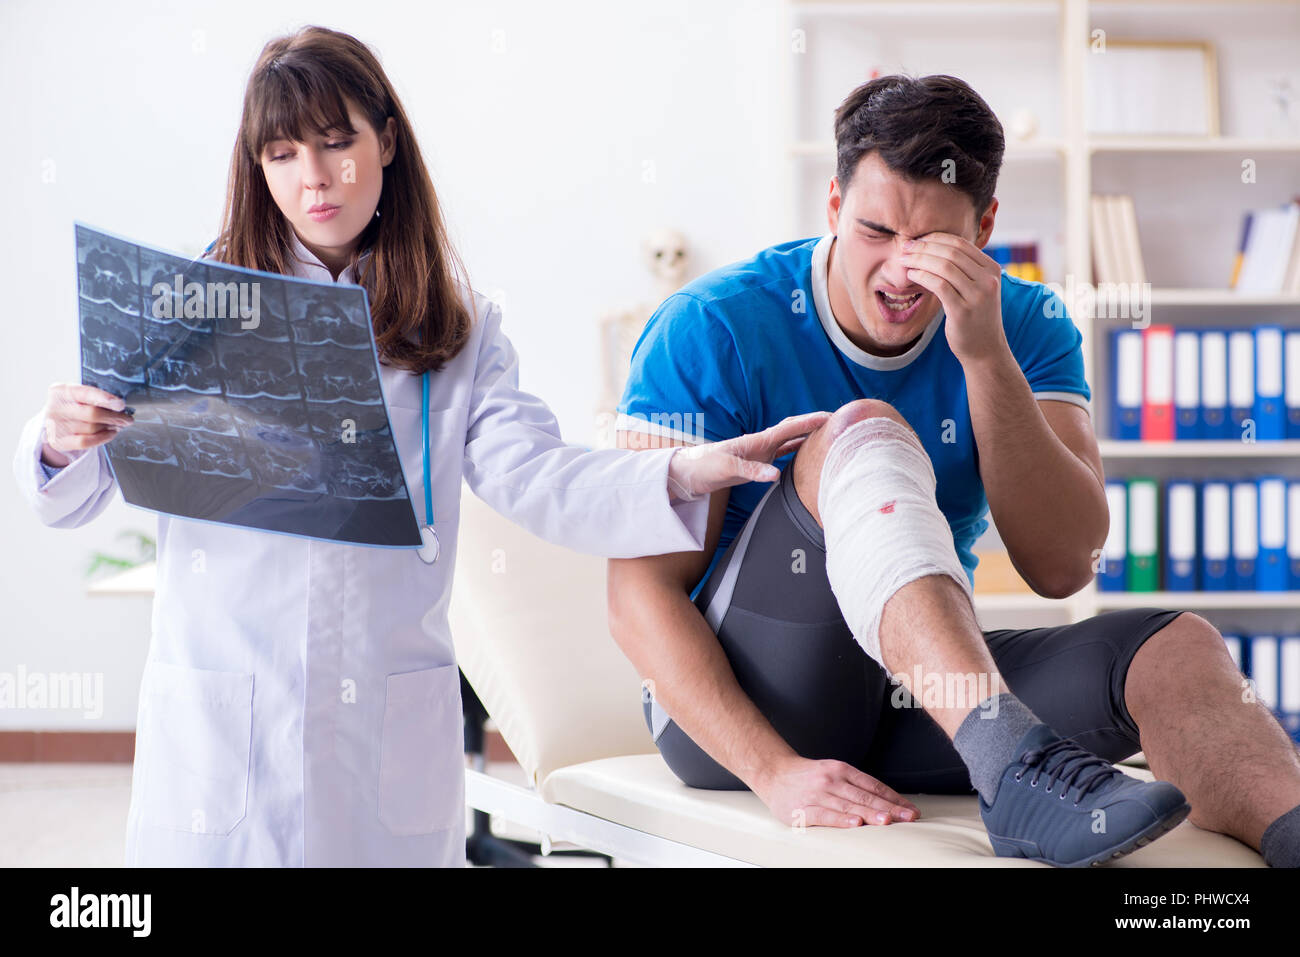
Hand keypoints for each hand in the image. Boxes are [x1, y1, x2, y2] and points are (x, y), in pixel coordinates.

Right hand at [41, 384, 133, 466]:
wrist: (53, 423)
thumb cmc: (72, 406)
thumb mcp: (78, 396)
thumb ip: (95, 397)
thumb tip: (119, 405)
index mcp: (60, 391)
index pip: (85, 393)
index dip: (105, 399)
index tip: (121, 404)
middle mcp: (55, 407)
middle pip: (92, 413)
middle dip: (114, 417)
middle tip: (127, 419)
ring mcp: (55, 426)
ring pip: (91, 428)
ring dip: (110, 427)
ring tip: (119, 425)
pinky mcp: (58, 441)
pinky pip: (85, 442)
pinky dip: (102, 438)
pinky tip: (111, 433)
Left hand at [665, 411, 829, 501]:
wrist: (689, 473)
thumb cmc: (704, 466)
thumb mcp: (727, 469)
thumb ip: (752, 470)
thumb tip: (775, 474)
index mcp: (757, 441)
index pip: (789, 428)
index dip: (810, 421)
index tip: (830, 417)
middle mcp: (761, 443)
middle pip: (793, 430)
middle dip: (814, 424)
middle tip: (837, 423)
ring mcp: (760, 452)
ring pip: (790, 441)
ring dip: (808, 437)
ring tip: (828, 436)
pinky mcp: (756, 462)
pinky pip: (782, 453)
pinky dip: (796, 450)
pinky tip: (805, 453)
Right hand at [753, 754, 920, 828]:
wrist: (773, 773)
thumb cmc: (807, 777)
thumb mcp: (833, 772)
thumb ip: (856, 785)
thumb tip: (887, 801)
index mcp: (841, 770)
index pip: (873, 785)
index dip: (893, 798)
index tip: (910, 810)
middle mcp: (831, 780)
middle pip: (864, 796)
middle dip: (889, 808)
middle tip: (908, 817)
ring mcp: (817, 794)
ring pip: (848, 805)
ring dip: (869, 814)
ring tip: (887, 821)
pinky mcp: (803, 809)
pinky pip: (825, 815)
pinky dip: (841, 820)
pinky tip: (854, 824)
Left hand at [899, 233, 1008, 365]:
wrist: (985, 350)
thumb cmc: (975, 317)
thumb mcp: (976, 288)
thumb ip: (963, 270)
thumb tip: (931, 247)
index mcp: (991, 269)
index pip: (961, 244)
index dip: (935, 238)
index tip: (917, 240)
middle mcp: (988, 280)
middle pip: (951, 252)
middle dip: (924, 247)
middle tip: (905, 248)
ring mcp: (978, 295)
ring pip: (944, 267)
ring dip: (919, 260)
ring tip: (904, 260)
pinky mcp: (963, 311)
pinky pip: (939, 285)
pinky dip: (922, 276)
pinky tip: (911, 275)